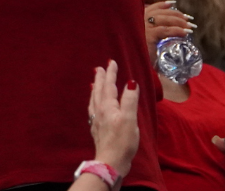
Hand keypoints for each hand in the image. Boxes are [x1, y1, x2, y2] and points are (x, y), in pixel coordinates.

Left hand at [89, 60, 138, 178]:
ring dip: (95, 89)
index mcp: (107, 107)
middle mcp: (99, 111)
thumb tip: (131, 82)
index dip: (110, 74)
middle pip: (98, 91)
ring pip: (94, 99)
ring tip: (93, 82)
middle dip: (100, 79)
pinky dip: (94, 102)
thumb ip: (129, 100)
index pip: (108, 86)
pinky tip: (94, 105)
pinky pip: (93, 109)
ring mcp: (96, 120)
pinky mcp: (97, 129)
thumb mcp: (129, 119)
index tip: (111, 62)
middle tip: (99, 68)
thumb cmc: (122, 141)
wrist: (110, 162)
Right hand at [143, 0, 193, 48]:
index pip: (152, 8)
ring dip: (179, 21)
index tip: (173, 4)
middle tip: (188, 20)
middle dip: (176, 14)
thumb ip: (153, 32)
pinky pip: (165, 30)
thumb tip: (169, 27)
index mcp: (138, 20)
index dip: (163, 5)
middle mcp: (140, 21)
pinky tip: (185, 33)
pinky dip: (176, 30)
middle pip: (161, 13)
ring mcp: (144, 28)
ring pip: (164, 19)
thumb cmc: (139, 53)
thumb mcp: (145, 40)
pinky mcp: (148, 36)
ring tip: (189, 27)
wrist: (134, 64)